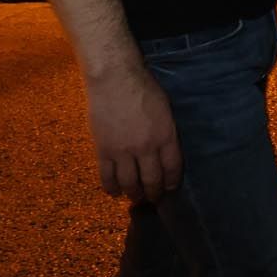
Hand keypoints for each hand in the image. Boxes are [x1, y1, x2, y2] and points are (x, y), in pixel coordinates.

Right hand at [84, 65, 181, 201]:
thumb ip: (165, 132)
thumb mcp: (165, 109)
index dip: (172, 183)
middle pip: (152, 180)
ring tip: (136, 197)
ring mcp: (123, 151)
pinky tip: (115, 192)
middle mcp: (146, 148)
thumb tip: (165, 152)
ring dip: (134, 194)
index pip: (173, 168)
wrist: (114, 78)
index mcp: (165, 136)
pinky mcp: (103, 151)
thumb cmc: (143, 87)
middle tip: (153, 198)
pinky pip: (107, 177)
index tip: (170, 188)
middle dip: (154, 194)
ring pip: (130, 184)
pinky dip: (112, 188)